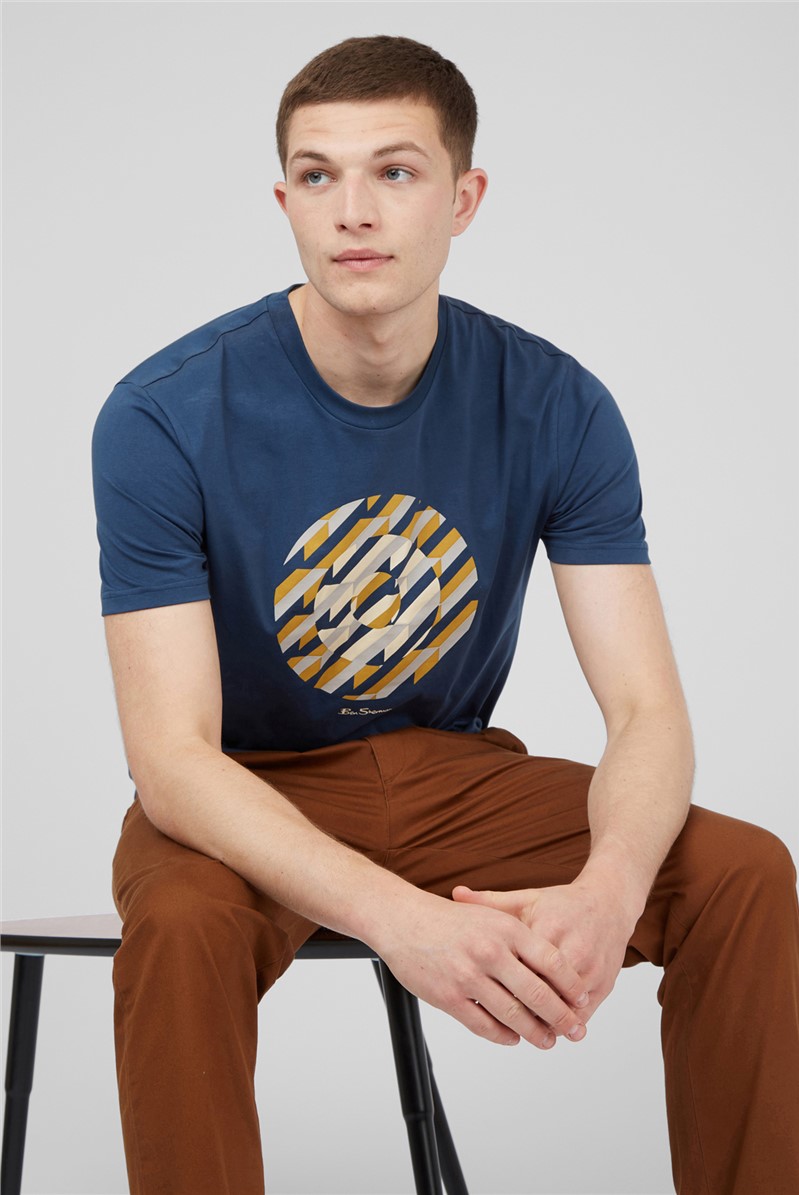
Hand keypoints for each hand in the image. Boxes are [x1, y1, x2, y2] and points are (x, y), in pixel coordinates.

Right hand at [375, 890, 590, 1049]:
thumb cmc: (449, 919)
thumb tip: (553, 968)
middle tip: (576, 1030)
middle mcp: (490, 951)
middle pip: (537, 992)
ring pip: (513, 1014)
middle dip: (561, 1016)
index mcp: (506, 929)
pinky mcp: (449, 997)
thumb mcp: (491, 916)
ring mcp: (469, 976)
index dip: (570, 985)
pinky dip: (503, 1036)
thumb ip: (520, 940)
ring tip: (548, 1041)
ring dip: (536, 1032)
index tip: (582, 1000)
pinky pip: (484, 1025)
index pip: (551, 961)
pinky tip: (513, 1038)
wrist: (403, 919)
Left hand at [452, 879, 637, 1024]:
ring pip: (561, 1007)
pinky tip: (547, 1031)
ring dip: (543, 1023)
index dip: (498, 983)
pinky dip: (563, 1025)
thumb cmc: (563, 904)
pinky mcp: (604, 984)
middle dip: (519, 1011)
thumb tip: (455, 894)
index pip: (519, 964)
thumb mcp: (526, 899)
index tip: (479, 995)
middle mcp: (571, 949)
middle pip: (541, 991)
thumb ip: (490, 901)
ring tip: (521, 1033)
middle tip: (497, 1023)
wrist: (609, 904)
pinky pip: (582, 1013)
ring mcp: (590, 969)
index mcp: (547, 928)